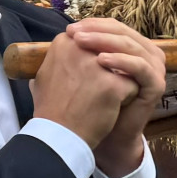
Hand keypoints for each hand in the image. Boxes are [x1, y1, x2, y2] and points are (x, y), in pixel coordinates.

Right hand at [30, 30, 136, 147]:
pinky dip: (126, 99)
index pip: (94, 41)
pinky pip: (133, 85)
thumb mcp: (44, 76)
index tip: (86, 80)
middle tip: (95, 92)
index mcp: (64, 42)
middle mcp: (81, 47)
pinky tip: (111, 110)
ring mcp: (98, 65)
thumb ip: (59, 58)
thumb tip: (64, 50)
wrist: (59, 136)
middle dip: (110, 70)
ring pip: (124, 67)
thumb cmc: (51, 109)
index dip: (97, 61)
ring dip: (118, 83)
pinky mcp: (114, 84)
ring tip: (104, 100)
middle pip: (112, 53)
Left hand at [66, 18, 165, 175]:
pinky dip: (121, 61)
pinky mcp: (157, 84)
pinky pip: (140, 67)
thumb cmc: (95, 103)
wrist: (107, 137)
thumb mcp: (89, 72)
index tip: (69, 29)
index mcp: (134, 47)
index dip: (92, 24)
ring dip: (104, 41)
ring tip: (81, 42)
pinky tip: (100, 60)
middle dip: (96, 31)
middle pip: (123, 33)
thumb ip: (85, 52)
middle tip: (73, 33)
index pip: (114, 27)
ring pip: (131, 46)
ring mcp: (155, 69)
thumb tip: (66, 31)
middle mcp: (148, 54)